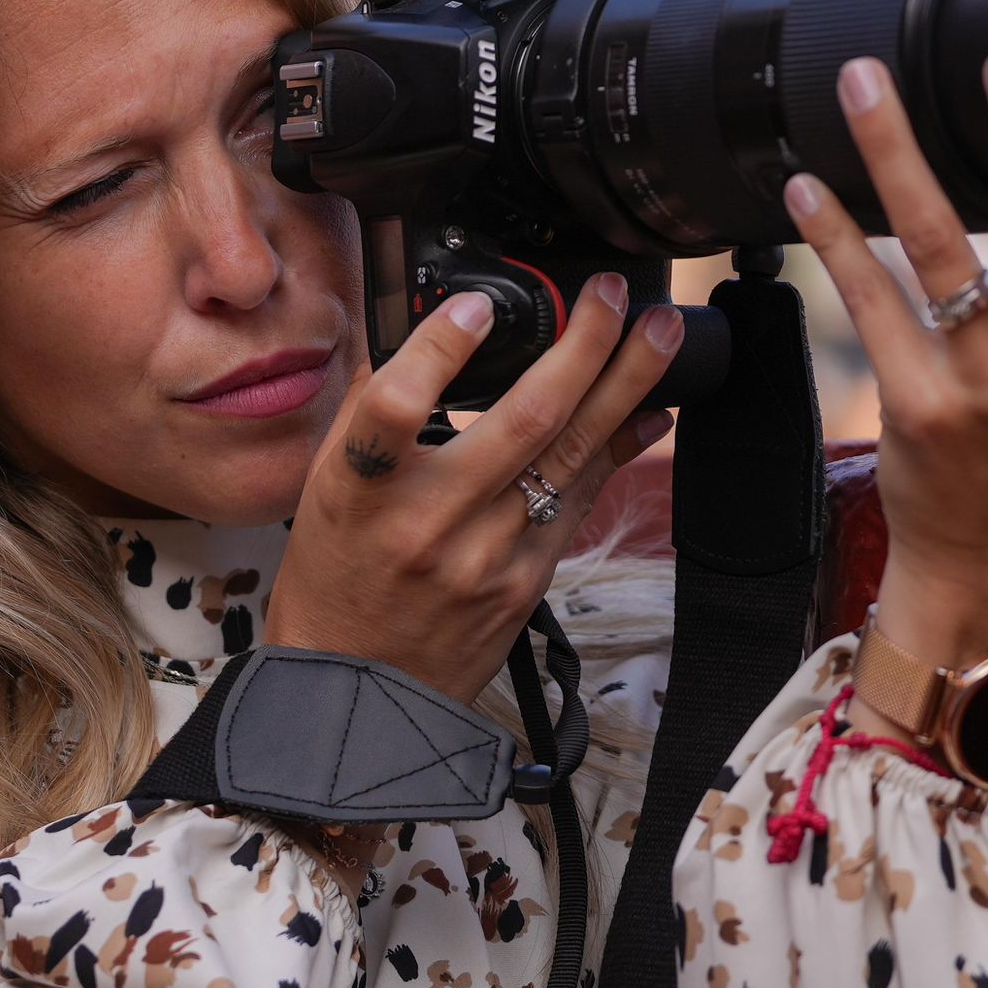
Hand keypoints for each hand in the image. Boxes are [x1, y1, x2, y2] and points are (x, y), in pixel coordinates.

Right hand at [265, 273, 680, 704]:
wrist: (361, 691)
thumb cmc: (337, 578)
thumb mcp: (327, 491)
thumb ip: (372, 414)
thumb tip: (429, 328)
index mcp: (359, 494)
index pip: (395, 409)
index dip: (440, 351)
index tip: (478, 305)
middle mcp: (427, 524)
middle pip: (520, 422)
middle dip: (582, 347)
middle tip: (614, 296)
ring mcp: (486, 557)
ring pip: (570, 456)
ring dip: (625, 386)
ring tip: (660, 332)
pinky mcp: (528, 581)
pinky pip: (581, 498)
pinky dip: (619, 447)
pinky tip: (651, 410)